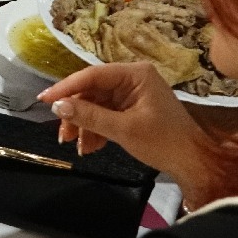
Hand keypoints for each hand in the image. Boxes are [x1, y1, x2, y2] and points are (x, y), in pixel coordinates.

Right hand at [38, 63, 206, 175]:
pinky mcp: (132, 109)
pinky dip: (96, 130)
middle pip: (92, 91)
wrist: (193, 163)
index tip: (44, 100)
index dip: (66, 88)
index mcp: (135, 74)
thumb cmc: (163, 142)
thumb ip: (89, 115)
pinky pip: (105, 114)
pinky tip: (91, 147)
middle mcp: (132, 78)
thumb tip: (58, 106)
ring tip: (78, 147)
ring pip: (95, 105)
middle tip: (62, 135)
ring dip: (84, 125)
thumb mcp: (123, 129)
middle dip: (76, 113)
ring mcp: (132, 94)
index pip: (92, 75)